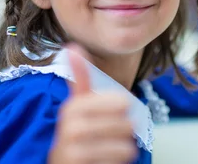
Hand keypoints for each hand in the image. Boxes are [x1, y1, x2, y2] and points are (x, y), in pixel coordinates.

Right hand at [48, 45, 136, 163]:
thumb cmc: (76, 134)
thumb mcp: (77, 106)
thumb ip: (79, 78)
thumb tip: (72, 45)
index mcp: (72, 107)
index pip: (120, 102)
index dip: (123, 108)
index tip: (114, 111)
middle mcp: (70, 128)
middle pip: (127, 124)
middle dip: (124, 131)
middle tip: (110, 134)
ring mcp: (74, 150)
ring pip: (126, 146)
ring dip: (123, 149)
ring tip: (108, 148)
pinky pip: (119, 162)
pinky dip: (117, 163)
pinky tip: (104, 161)